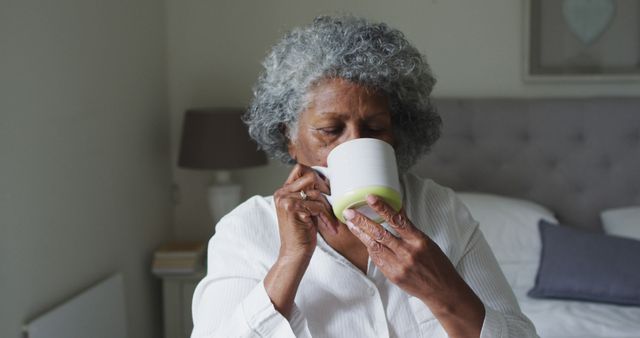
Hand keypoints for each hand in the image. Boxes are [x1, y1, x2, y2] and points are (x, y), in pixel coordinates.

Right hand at [273, 164, 339, 259]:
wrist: (294, 253)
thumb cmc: (302, 232)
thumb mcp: (306, 208)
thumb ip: (310, 193)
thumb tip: (326, 179)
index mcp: (283, 191)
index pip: (300, 168)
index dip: (316, 176)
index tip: (326, 190)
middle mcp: (281, 193)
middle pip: (310, 176)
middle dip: (324, 190)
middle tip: (330, 204)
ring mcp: (285, 199)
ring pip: (316, 193)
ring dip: (327, 208)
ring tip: (330, 221)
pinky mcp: (292, 208)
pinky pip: (317, 206)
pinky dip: (326, 217)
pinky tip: (329, 227)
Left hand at [343, 194, 483, 337]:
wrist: (442, 290)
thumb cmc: (437, 264)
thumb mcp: (427, 242)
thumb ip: (409, 230)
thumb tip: (395, 212)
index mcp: (418, 240)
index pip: (397, 220)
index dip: (382, 208)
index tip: (370, 198)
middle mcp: (408, 252)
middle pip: (380, 233)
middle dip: (362, 221)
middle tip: (349, 212)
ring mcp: (399, 265)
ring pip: (374, 246)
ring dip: (361, 234)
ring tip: (351, 224)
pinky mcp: (393, 276)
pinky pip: (377, 259)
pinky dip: (370, 248)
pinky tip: (363, 240)